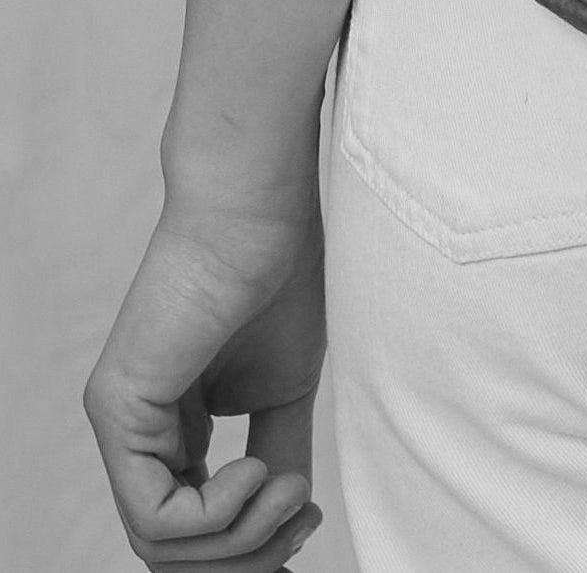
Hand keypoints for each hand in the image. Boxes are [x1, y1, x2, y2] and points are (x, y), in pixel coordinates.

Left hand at [84, 190, 326, 565]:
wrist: (260, 211)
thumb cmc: (279, 275)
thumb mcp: (285, 389)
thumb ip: (277, 452)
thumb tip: (284, 519)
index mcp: (176, 429)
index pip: (191, 528)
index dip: (251, 546)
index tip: (305, 520)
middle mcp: (139, 434)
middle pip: (175, 553)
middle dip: (247, 557)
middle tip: (299, 519)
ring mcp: (122, 424)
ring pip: (162, 547)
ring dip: (240, 537)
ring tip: (285, 490)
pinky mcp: (118, 411)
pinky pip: (154, 515)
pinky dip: (215, 515)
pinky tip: (255, 470)